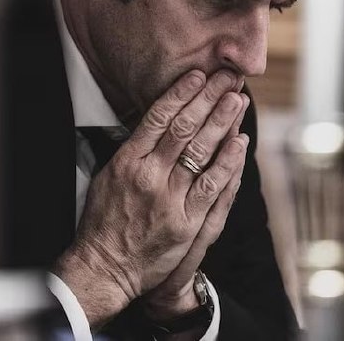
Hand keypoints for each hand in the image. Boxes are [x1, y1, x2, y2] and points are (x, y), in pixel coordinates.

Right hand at [53, 69, 247, 328]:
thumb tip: (155, 119)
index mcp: (127, 161)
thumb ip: (131, 149)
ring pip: (201, 152)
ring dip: (223, 122)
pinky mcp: (188, 222)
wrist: (105, 268)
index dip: (181, 93)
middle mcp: (149, 176)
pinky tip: (240, 141)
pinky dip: (228, 161)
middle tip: (227, 78)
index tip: (198, 75)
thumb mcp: (106, 176)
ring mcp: (170, 199)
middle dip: (208, 99)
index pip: (158, 117)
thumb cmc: (104, 220)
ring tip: (238, 100)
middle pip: (184, 128)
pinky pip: (213, 185)